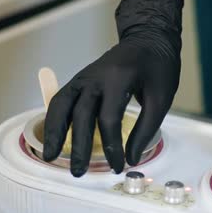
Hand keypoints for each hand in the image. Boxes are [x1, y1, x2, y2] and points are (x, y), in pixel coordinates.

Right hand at [43, 0, 183, 176]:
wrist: (148, 40)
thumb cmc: (157, 68)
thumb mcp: (161, 98)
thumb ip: (146, 129)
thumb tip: (132, 158)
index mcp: (119, 78)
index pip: (109, 118)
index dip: (112, 146)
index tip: (118, 165)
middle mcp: (96, 76)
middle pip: (81, 115)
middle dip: (79, 146)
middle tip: (78, 172)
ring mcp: (84, 77)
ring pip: (62, 105)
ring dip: (55, 132)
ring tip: (50, 156)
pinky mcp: (80, 80)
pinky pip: (62, 100)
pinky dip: (54, 119)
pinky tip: (54, 137)